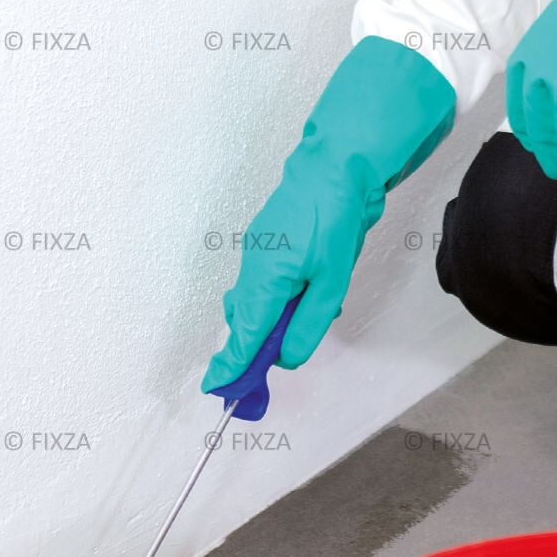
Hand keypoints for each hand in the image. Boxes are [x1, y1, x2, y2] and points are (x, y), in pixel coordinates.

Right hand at [203, 37, 455, 392]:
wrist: (336, 165)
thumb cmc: (333, 217)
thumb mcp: (331, 281)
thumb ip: (308, 324)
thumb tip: (286, 357)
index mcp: (264, 280)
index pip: (244, 335)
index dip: (233, 366)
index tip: (220, 390)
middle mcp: (254, 270)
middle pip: (246, 323)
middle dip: (250, 353)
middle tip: (255, 383)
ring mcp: (260, 257)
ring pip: (258, 306)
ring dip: (272, 326)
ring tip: (297, 331)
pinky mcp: (271, 248)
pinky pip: (269, 287)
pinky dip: (282, 303)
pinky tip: (311, 300)